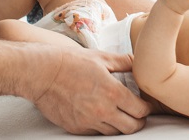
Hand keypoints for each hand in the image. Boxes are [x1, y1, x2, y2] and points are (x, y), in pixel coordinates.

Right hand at [31, 47, 150, 134]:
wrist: (41, 73)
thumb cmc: (70, 62)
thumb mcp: (101, 57)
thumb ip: (124, 62)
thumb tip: (138, 63)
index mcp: (112, 92)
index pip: (140, 110)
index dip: (146, 108)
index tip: (146, 105)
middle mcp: (103, 110)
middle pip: (132, 127)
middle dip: (139, 121)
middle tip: (137, 114)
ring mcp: (88, 121)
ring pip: (114, 133)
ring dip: (120, 125)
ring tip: (120, 115)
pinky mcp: (76, 128)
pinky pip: (96, 133)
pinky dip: (102, 127)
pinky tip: (102, 116)